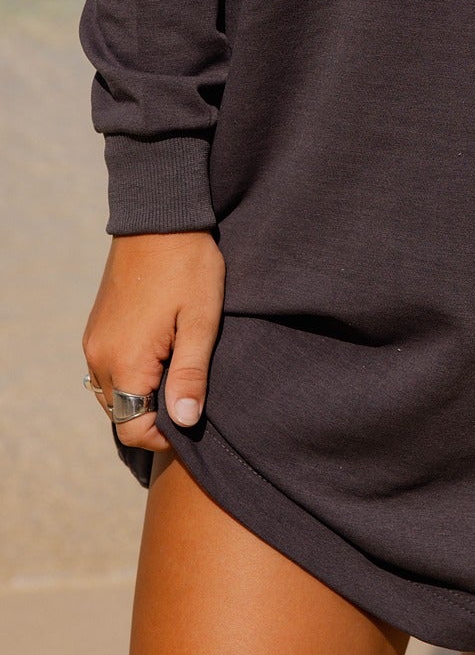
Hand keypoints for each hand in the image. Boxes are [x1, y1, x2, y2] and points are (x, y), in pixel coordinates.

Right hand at [82, 232, 224, 452]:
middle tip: (190, 391)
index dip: (164, 434)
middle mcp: (99, 357)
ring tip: (178, 370)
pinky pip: (108, 369)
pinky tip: (162, 354)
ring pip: (113, 393)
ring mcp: (94, 342)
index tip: (192, 414)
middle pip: (120, 414)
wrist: (159, 219)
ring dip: (142, 394)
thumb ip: (190, 376)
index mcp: (124, 361)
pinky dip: (131, 375)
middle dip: (154, 415)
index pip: (132, 429)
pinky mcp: (96, 328)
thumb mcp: (200, 322)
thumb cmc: (188, 268)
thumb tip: (183, 422)